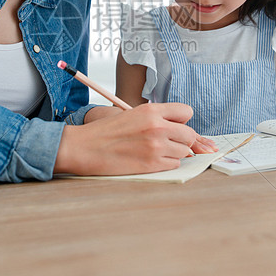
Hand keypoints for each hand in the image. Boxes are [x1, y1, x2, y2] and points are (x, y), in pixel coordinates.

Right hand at [54, 102, 216, 174]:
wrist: (86, 147)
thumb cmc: (106, 132)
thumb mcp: (133, 114)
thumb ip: (156, 117)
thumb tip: (179, 127)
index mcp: (151, 110)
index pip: (186, 111)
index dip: (182, 120)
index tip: (176, 126)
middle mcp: (157, 126)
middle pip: (189, 134)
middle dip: (182, 139)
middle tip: (168, 142)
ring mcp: (156, 146)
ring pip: (184, 151)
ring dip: (174, 152)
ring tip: (155, 151)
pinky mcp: (152, 164)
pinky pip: (174, 164)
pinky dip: (166, 163)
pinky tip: (151, 160)